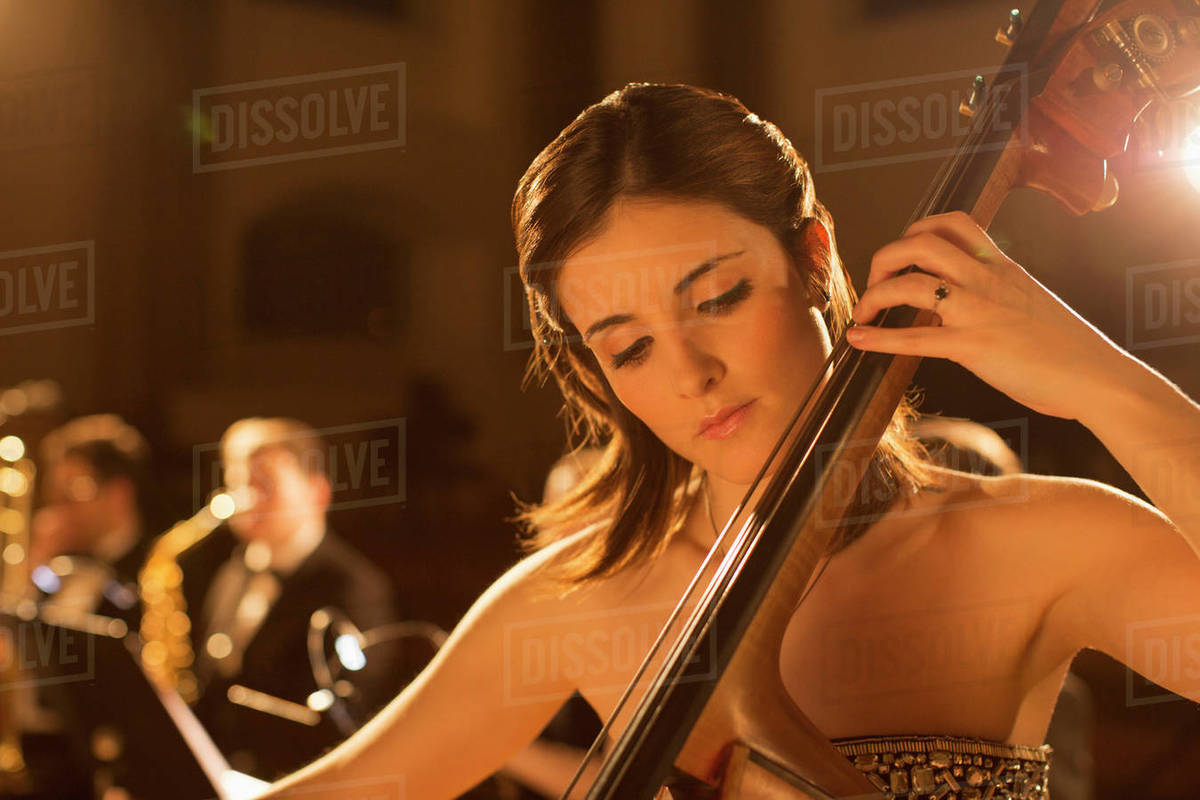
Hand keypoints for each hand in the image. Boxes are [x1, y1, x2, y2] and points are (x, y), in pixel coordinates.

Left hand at [844, 211, 1124, 420]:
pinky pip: (914, 338)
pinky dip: (878, 338)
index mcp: (1002, 265)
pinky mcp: (972, 346)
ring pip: (910, 283)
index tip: (902, 251)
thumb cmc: (1069, 347)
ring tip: (864, 313)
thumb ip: (998, 291)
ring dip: (875, 295)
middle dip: (885, 257)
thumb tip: (969, 299)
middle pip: (921, 242)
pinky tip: (857, 340)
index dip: (917, 229)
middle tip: (875, 282)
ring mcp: (978, 310)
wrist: (1098, 376)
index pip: (954, 222)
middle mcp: (987, 279)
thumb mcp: (1031, 301)